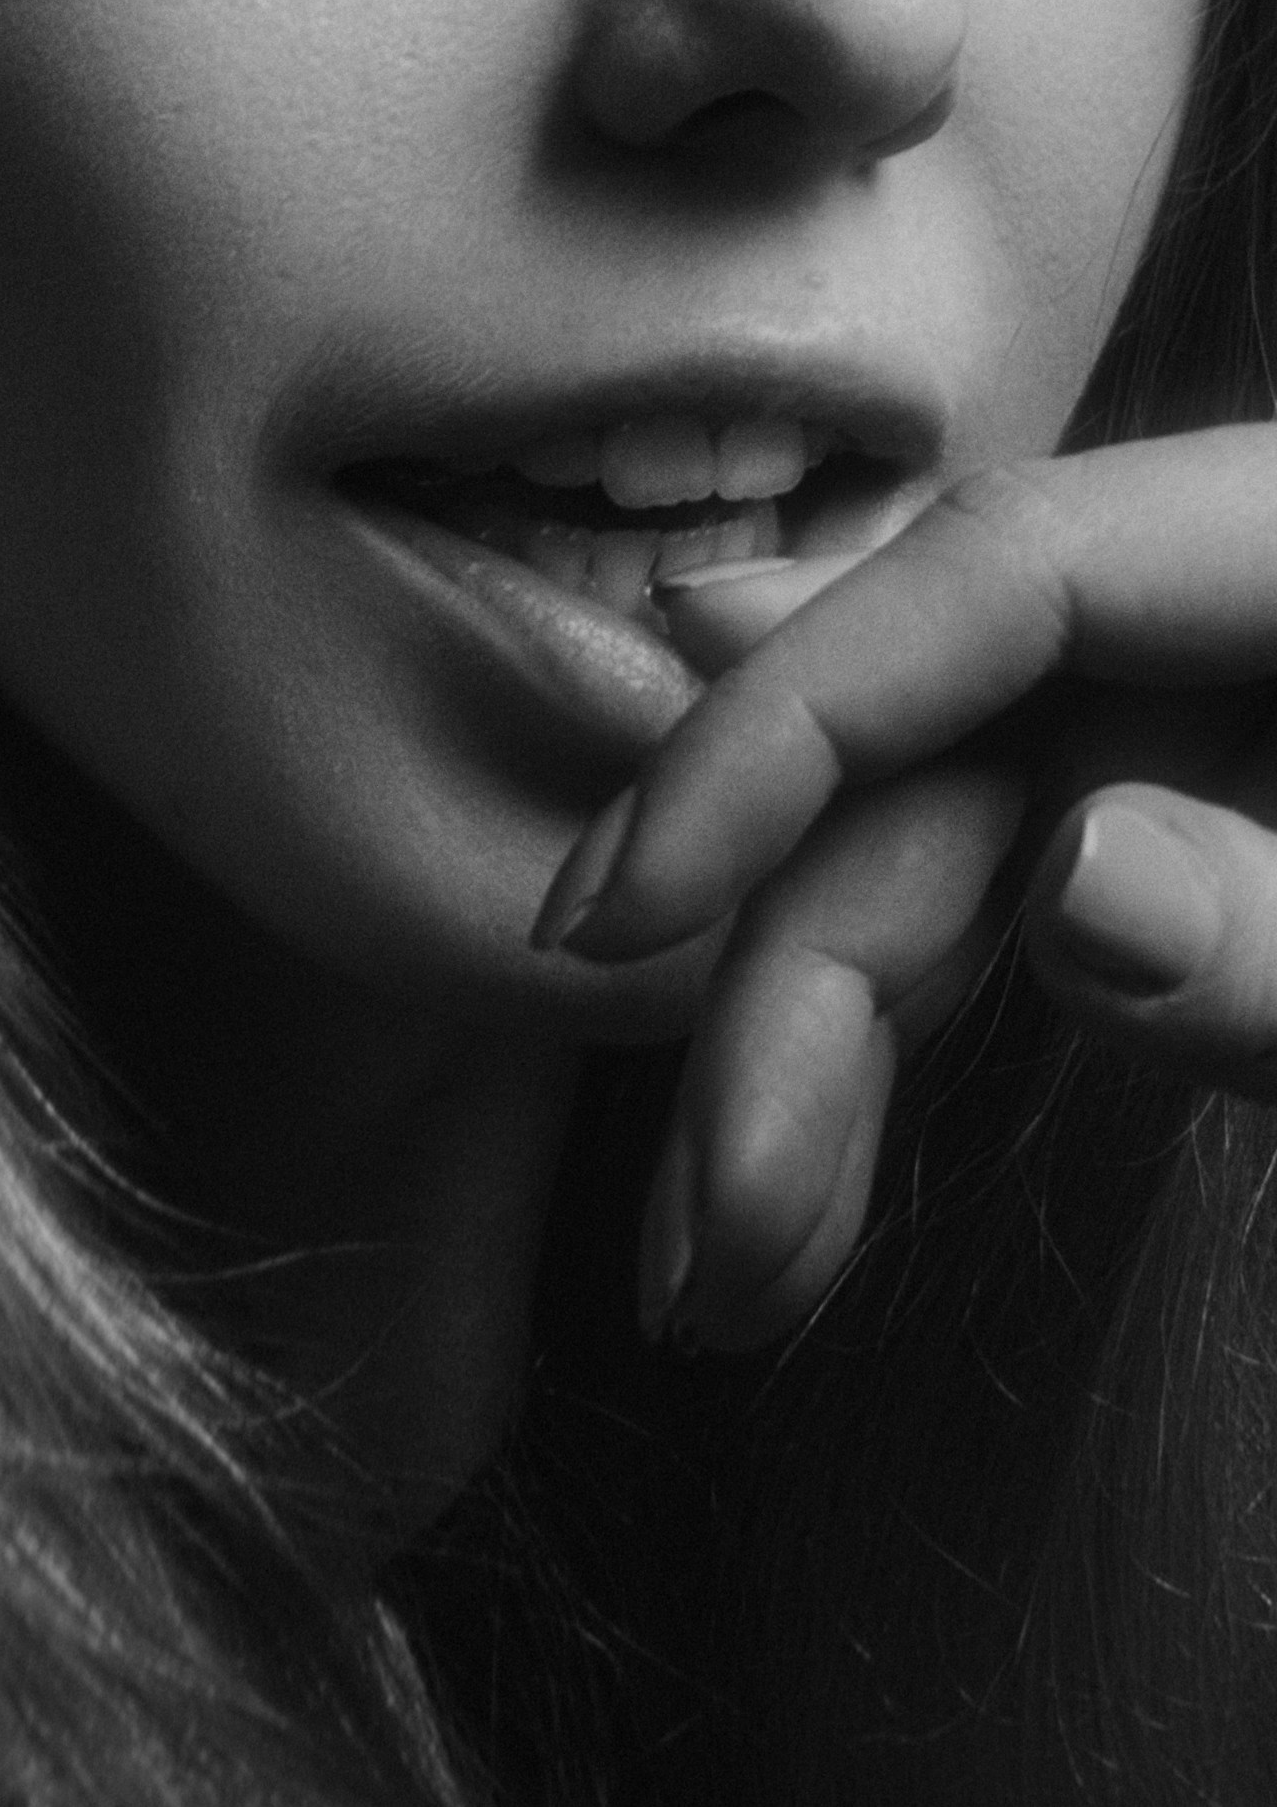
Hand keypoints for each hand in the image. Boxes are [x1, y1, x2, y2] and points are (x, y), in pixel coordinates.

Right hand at [531, 425, 1276, 1350]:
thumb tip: (1078, 888)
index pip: (997, 570)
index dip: (783, 724)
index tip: (626, 911)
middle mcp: (1213, 610)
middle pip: (934, 751)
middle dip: (782, 983)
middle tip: (698, 1234)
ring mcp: (1198, 717)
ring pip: (940, 848)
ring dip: (809, 1053)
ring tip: (724, 1269)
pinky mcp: (1185, 818)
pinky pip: (1003, 902)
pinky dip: (897, 1041)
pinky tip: (796, 1171)